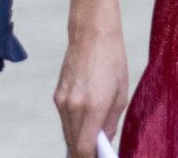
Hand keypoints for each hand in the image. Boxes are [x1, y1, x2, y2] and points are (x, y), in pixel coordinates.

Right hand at [55, 27, 127, 157]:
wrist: (91, 33)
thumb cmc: (111, 60)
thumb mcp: (120, 95)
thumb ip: (110, 124)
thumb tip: (103, 142)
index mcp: (92, 107)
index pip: (83, 149)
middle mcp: (72, 107)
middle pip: (72, 145)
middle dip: (84, 153)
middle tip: (98, 152)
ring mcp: (61, 101)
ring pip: (67, 133)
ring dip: (78, 141)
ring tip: (93, 142)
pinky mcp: (57, 94)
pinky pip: (64, 120)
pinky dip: (73, 127)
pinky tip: (85, 124)